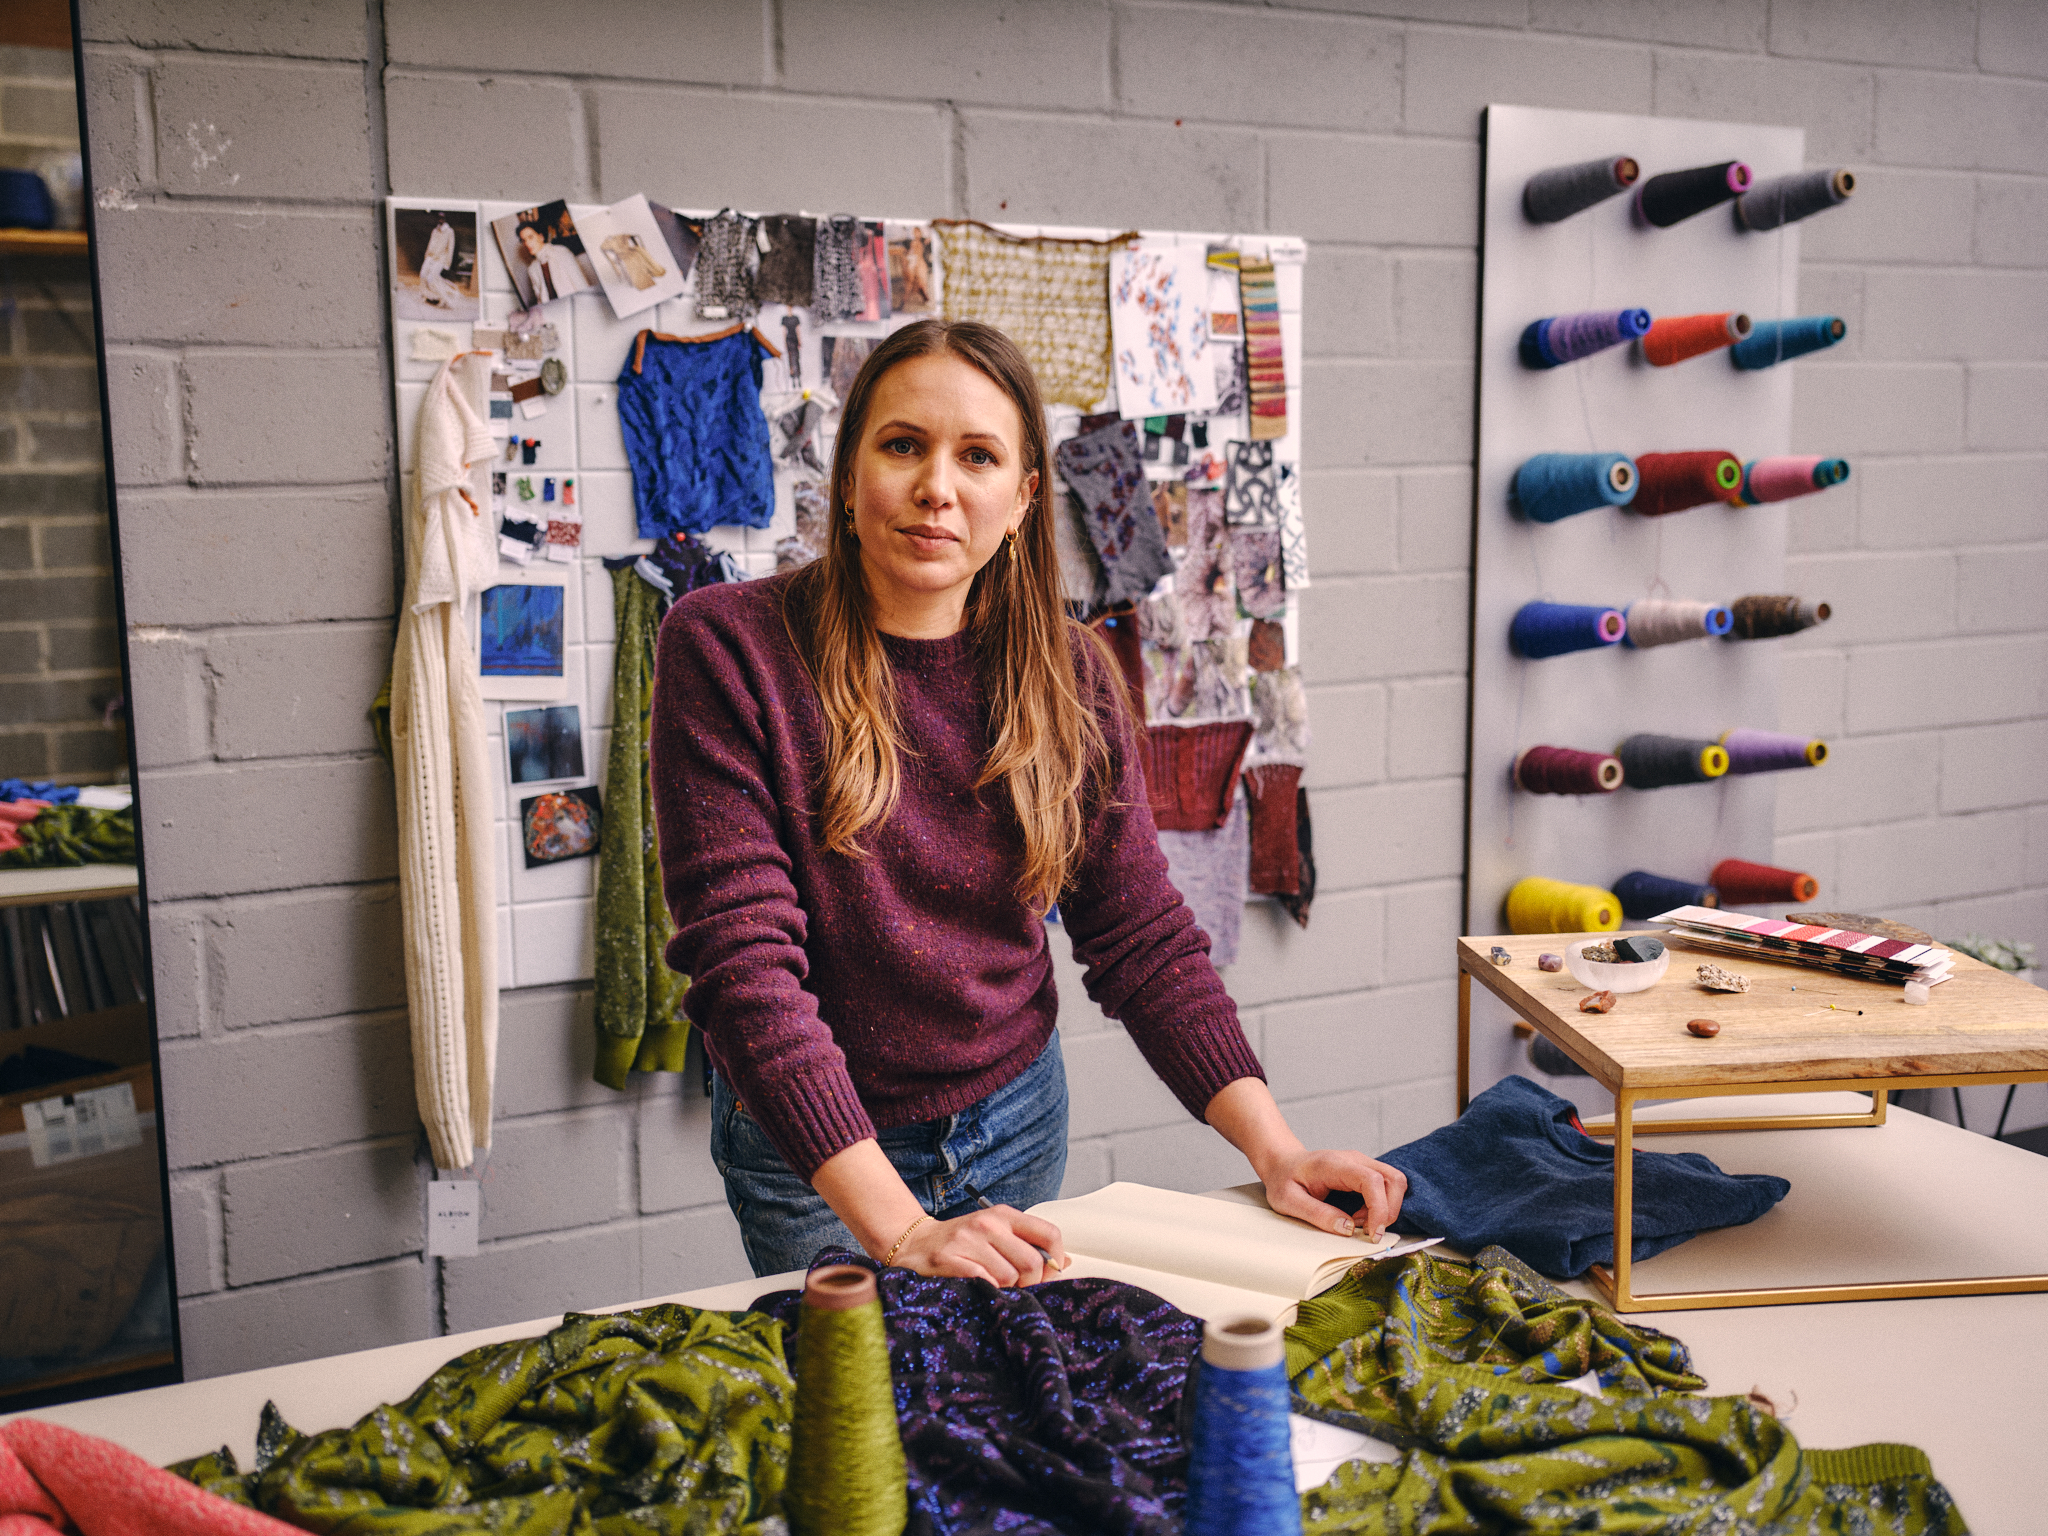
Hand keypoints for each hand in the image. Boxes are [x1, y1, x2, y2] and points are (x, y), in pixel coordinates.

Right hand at [894, 1205, 1070, 1287]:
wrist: (914, 1244)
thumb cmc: (962, 1243)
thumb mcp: (997, 1235)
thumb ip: (1028, 1245)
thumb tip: (1066, 1262)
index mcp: (1004, 1215)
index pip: (1049, 1233)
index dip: (1056, 1260)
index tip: (1049, 1275)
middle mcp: (988, 1223)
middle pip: (1032, 1262)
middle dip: (1031, 1284)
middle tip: (1018, 1289)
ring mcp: (968, 1240)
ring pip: (1009, 1277)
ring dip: (1005, 1291)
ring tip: (993, 1287)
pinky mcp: (950, 1259)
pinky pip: (985, 1283)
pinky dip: (987, 1292)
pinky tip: (979, 1290)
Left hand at [1259, 1147, 1407, 1240]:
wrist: (1283, 1163)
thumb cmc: (1284, 1180)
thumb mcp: (1288, 1201)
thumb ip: (1317, 1214)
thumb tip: (1348, 1229)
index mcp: (1334, 1164)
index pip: (1371, 1180)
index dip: (1379, 1208)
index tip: (1372, 1233)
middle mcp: (1353, 1159)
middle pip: (1393, 1179)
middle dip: (1390, 1211)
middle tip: (1368, 1232)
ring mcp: (1361, 1163)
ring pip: (1394, 1182)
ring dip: (1386, 1209)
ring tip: (1359, 1224)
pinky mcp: (1364, 1171)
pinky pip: (1386, 1187)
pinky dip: (1380, 1206)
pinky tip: (1359, 1216)